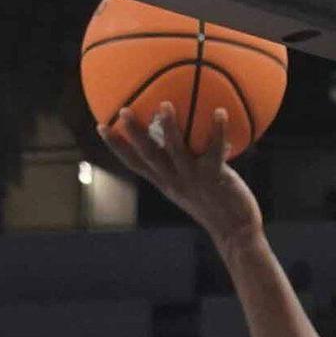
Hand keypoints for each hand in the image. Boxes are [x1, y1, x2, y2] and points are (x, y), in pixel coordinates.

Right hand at [102, 103, 263, 251]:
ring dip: (169, 128)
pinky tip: (220, 111)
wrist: (234, 231)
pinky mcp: (215, 177)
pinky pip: (215, 150)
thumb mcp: (191, 185)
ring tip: (165, 105)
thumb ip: (183, 163)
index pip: (134, 163)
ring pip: (176, 151)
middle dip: (133, 133)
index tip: (101, 126)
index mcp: (165, 182)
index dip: (116, 145)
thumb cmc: (215, 204)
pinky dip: (217, 130)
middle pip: (148, 155)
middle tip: (123, 110)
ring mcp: (193, 179)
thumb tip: (183, 133)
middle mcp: (174, 180)